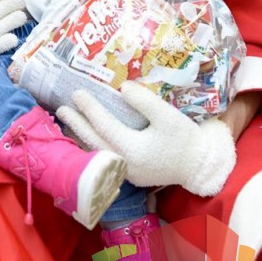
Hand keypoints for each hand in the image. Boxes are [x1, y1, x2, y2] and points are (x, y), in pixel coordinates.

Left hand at [57, 82, 235, 196]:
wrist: (200, 165)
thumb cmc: (185, 139)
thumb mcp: (168, 116)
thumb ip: (144, 101)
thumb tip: (122, 88)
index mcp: (132, 149)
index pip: (104, 125)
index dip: (89, 108)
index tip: (77, 93)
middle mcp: (124, 163)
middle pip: (93, 141)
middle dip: (76, 124)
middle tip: (61, 108)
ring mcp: (126, 172)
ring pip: (96, 152)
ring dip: (81, 136)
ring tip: (68, 121)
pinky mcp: (130, 173)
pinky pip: (104, 157)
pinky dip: (93, 144)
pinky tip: (87, 135)